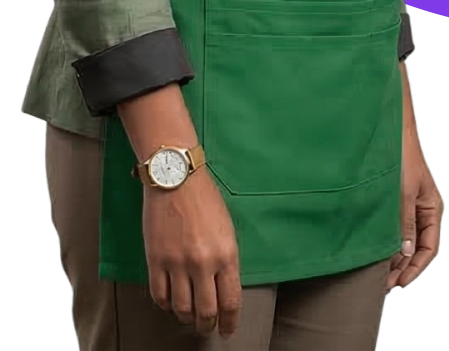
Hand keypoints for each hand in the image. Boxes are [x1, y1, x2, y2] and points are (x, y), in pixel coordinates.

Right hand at [142, 165, 241, 337]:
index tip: (228, 330)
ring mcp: (177, 264)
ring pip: (181, 308)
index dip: (230, 321)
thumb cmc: (206, 200)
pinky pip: (159, 296)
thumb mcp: (227, 229)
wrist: (177, 179)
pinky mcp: (155, 261)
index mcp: (227, 253)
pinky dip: (166, 305)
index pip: (231, 300)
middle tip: (208, 328)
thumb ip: (225, 259)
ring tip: (189, 319)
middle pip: (206, 311)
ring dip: (186, 319)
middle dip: (208, 325)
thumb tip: (222, 286)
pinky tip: (171, 304)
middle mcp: (203, 263)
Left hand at [388, 129, 442, 289]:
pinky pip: (397, 233)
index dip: (415, 269)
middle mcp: (424, 214)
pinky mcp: (397, 208)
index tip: (398, 283)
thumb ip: (405, 224)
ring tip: (378, 275)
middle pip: (418, 250)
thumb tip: (404, 253)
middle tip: (383, 285)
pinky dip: (389, 247)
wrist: (392, 135)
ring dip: (395, 260)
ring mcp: (410, 211)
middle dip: (403, 268)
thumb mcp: (404, 194)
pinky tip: (378, 255)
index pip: (429, 249)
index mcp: (433, 210)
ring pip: (406, 244)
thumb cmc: (402, 160)